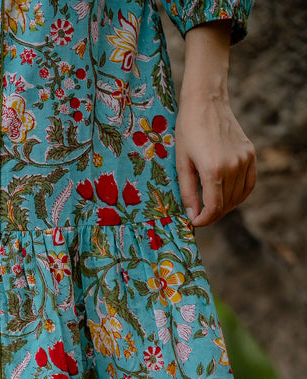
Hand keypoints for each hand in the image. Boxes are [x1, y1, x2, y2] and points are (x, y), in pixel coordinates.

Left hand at [175, 92, 256, 226]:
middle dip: (212, 215)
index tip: (195, 222)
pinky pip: (249, 183)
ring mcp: (245, 159)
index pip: (214, 208)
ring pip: (238, 196)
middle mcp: (233, 166)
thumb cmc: (188, 130)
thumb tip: (193, 216)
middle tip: (200, 216)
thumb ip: (188, 193)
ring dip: (225, 206)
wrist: (206, 101)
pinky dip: (240, 195)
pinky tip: (228, 197)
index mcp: (214, 170)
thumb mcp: (182, 164)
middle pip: (227, 204)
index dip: (204, 220)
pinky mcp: (250, 153)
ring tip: (211, 206)